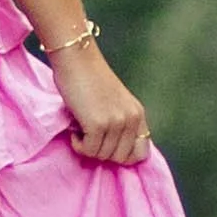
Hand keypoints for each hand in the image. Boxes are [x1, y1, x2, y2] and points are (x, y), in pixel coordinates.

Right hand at [51, 36, 152, 164]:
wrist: (75, 58)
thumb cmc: (88, 79)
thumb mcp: (115, 102)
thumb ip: (121, 123)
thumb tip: (113, 152)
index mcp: (138, 114)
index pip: (141, 153)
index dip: (123, 156)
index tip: (106, 146)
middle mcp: (131, 119)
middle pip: (120, 158)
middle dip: (102, 152)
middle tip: (88, 135)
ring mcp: (116, 122)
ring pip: (102, 156)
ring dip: (88, 147)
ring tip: (80, 127)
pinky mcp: (98, 124)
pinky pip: (88, 150)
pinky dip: (78, 145)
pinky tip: (74, 129)